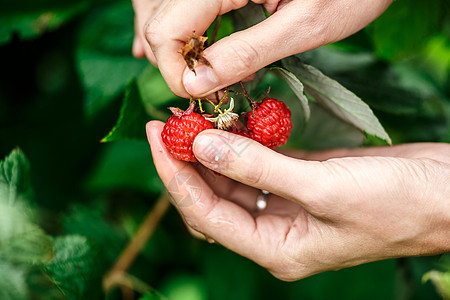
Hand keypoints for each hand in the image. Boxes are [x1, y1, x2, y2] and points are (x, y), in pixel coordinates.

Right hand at [132, 0, 392, 97]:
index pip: (168, 29)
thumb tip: (195, 86)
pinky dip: (185, 35)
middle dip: (174, 63)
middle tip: (208, 90)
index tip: (203, 98)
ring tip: (204, 75)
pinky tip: (199, 54)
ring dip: (176, 50)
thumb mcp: (302, 27)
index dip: (176, 72)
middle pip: (159, 21)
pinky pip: (184, 10)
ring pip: (165, 15)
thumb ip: (245, 53)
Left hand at [147, 121, 449, 280]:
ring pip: (232, 179)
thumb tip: (204, 144)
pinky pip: (258, 163)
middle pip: (213, 198)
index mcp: (276, 250)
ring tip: (192, 118)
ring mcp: (286, 205)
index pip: (206, 214)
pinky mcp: (300, 180)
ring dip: (212, 150)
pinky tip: (230, 121)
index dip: (176, 175)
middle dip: (187, 161)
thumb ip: (258, 167)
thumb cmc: (397, 204)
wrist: (447, 195)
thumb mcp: (323, 188)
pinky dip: (242, 143)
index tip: (158, 137)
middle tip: (169, 122)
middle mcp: (274, 232)